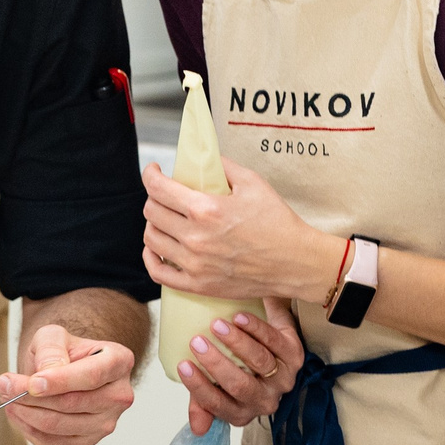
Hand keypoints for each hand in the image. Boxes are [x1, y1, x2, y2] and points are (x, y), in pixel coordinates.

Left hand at [0, 325, 136, 444]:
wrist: (65, 370)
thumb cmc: (62, 352)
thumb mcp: (53, 336)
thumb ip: (50, 349)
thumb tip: (45, 373)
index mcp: (118, 362)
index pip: (91, 376)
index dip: (60, 382)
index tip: (32, 383)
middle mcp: (118, 396)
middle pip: (72, 403)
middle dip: (32, 396)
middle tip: (4, 385)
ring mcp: (105, 424)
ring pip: (59, 426)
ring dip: (26, 413)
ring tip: (8, 397)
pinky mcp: (86, 444)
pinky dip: (29, 430)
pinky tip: (19, 413)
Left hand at [142, 161, 342, 301]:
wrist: (294, 262)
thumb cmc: (278, 223)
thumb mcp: (253, 183)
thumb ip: (224, 167)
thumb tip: (204, 160)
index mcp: (206, 209)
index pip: (158, 188)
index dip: (150, 175)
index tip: (154, 171)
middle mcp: (195, 237)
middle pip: (152, 212)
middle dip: (155, 197)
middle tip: (166, 194)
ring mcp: (194, 264)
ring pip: (151, 239)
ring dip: (154, 224)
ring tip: (165, 218)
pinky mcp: (198, 285)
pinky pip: (158, 272)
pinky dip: (150, 257)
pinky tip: (156, 248)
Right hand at [174, 296, 304, 434]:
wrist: (266, 339)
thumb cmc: (236, 366)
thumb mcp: (217, 386)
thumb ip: (202, 403)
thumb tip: (197, 429)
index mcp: (241, 412)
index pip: (218, 404)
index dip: (199, 387)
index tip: (183, 365)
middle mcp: (265, 400)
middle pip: (240, 385)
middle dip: (216, 364)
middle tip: (197, 342)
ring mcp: (283, 379)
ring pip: (259, 361)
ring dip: (237, 342)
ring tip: (217, 325)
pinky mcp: (296, 356)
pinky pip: (275, 341)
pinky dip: (256, 328)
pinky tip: (240, 317)